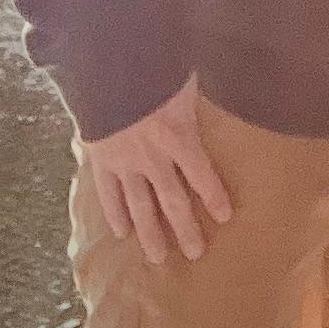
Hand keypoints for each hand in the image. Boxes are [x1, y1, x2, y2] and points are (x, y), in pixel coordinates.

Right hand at [83, 77, 233, 267]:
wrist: (106, 73)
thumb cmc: (153, 69)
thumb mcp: (186, 80)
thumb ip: (198, 97)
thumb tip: (227, 84)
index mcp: (180, 138)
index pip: (202, 175)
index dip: (214, 196)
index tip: (224, 216)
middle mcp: (154, 159)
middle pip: (173, 201)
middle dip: (185, 228)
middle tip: (195, 253)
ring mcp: (125, 164)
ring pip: (140, 207)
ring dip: (150, 233)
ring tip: (158, 257)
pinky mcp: (101, 162)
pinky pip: (109, 195)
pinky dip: (114, 214)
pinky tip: (121, 233)